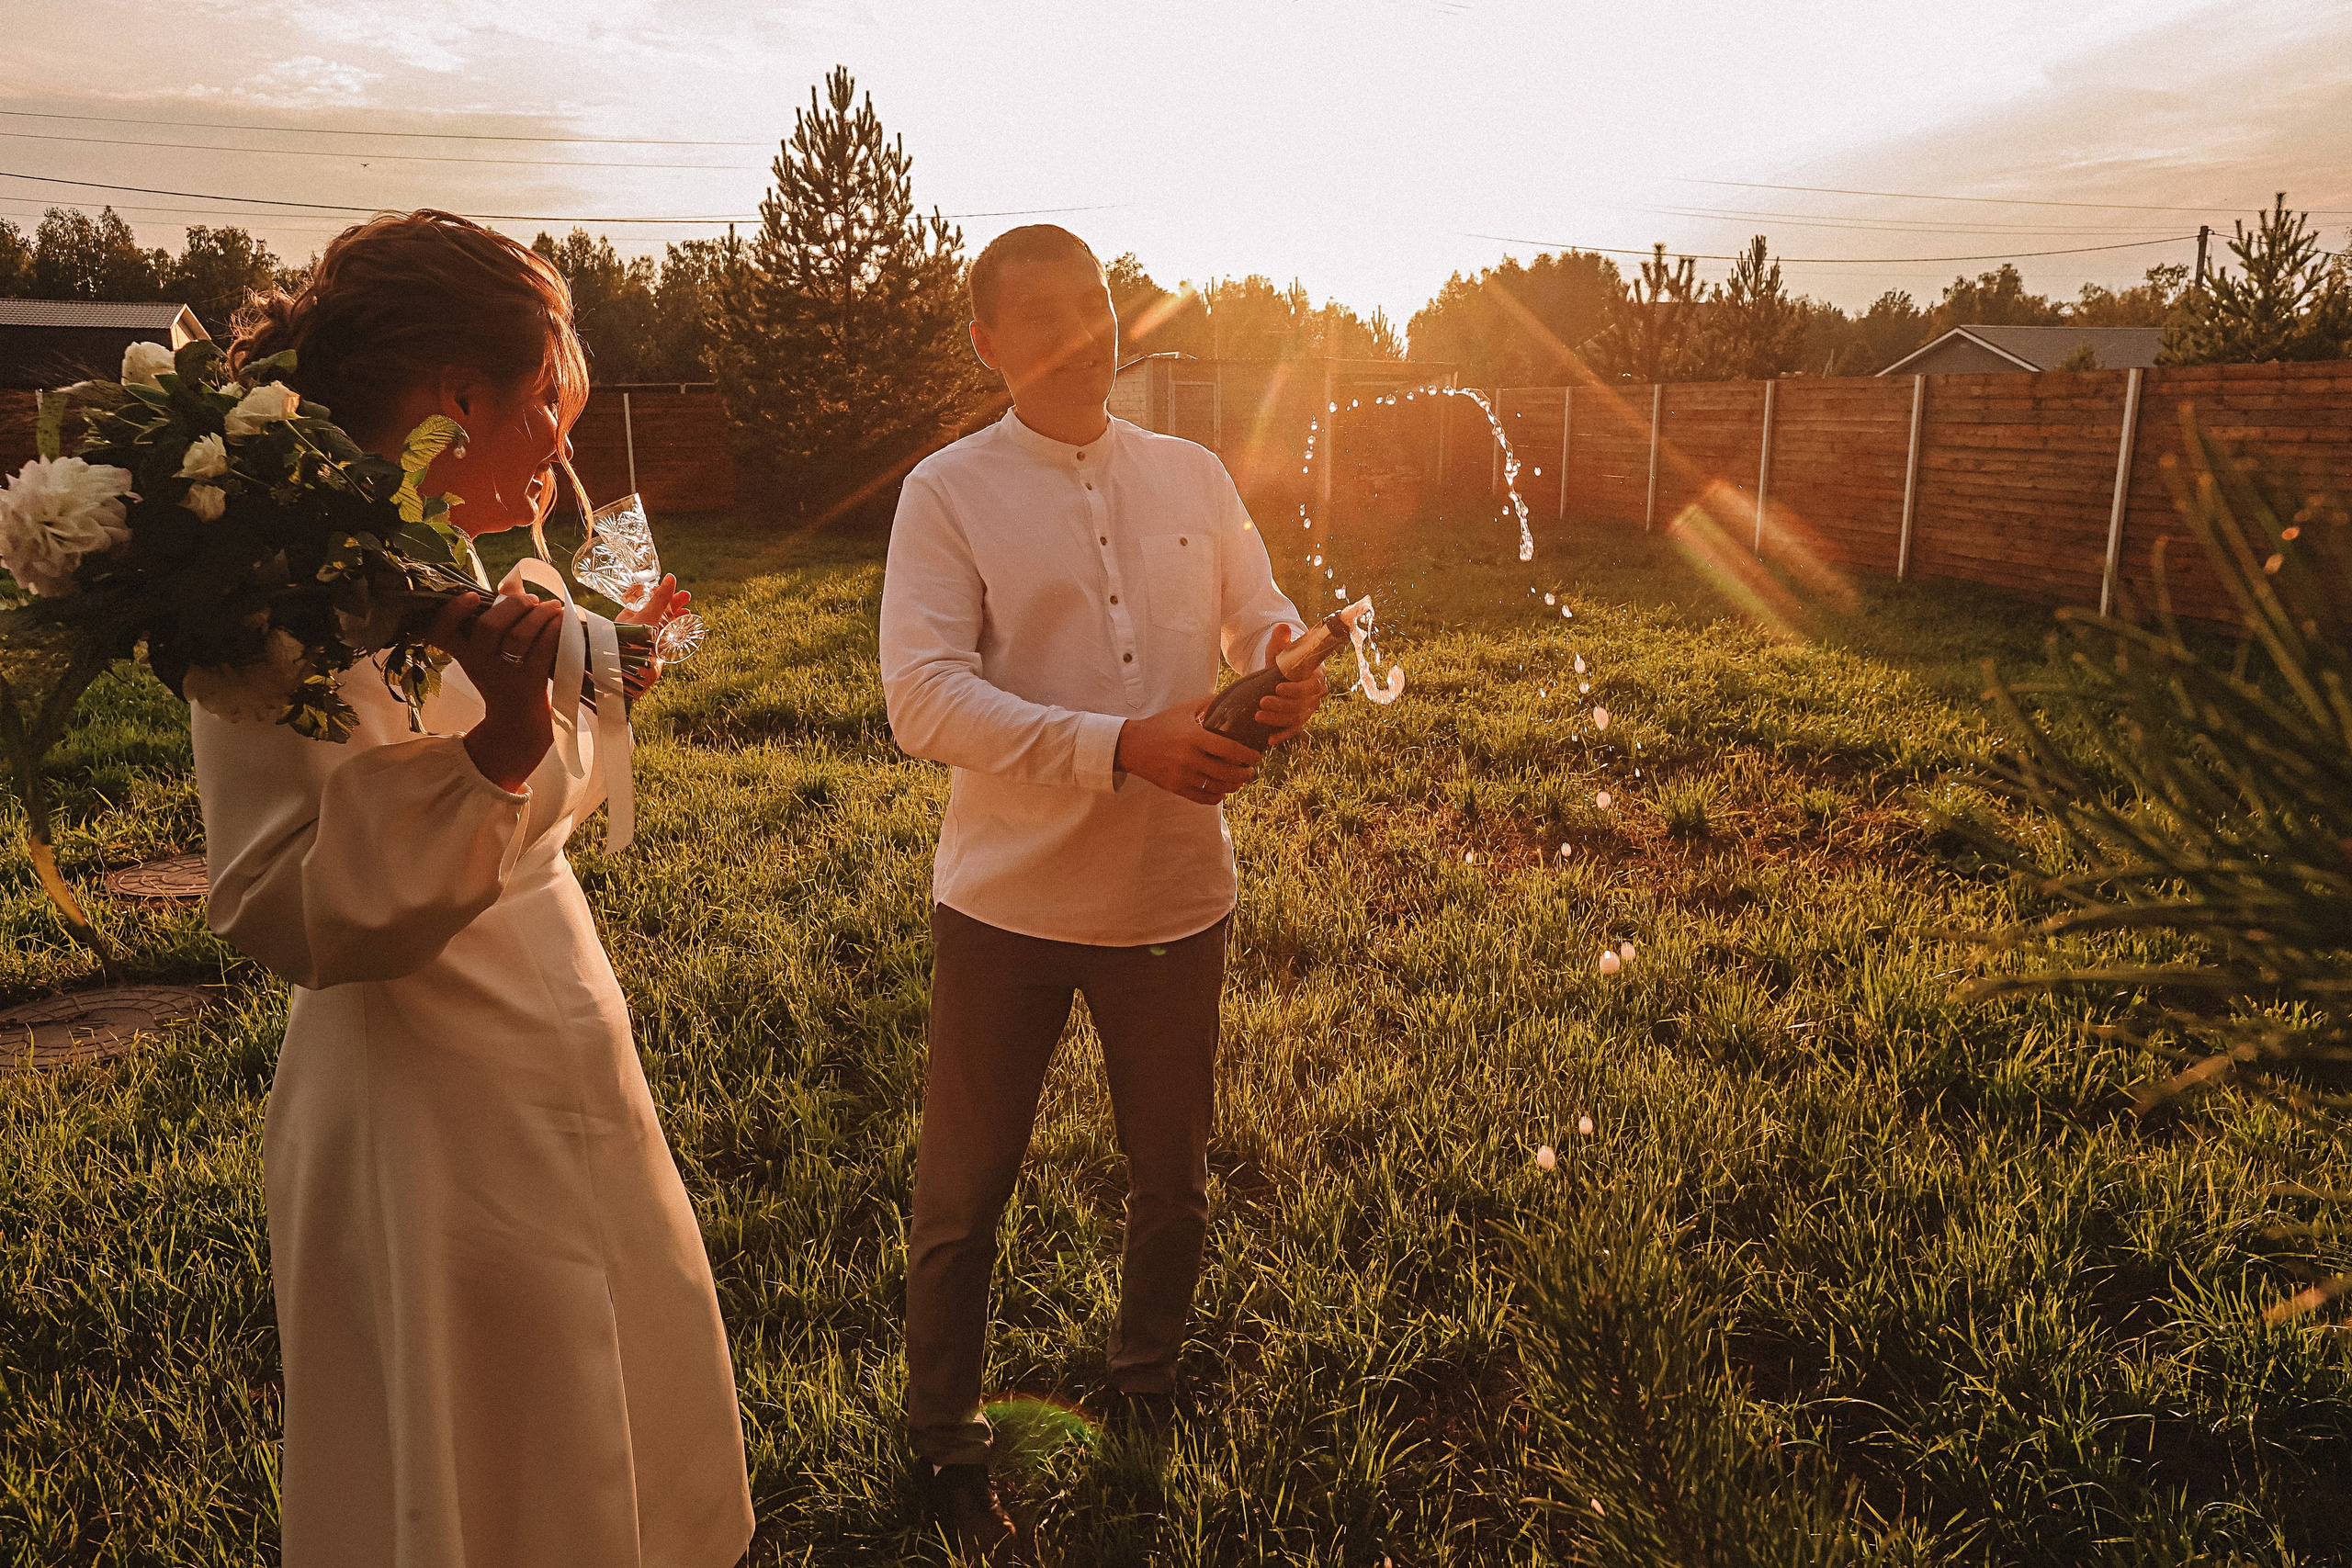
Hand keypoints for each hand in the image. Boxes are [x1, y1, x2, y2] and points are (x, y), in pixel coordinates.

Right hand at [427, 585, 566, 793]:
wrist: (518, 722)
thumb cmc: (504, 676)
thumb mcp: (488, 652)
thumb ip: (494, 620)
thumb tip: (510, 587)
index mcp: (463, 653)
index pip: (440, 631)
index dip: (452, 611)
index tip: (470, 595)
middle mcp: (478, 664)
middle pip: (488, 627)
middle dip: (513, 606)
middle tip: (530, 599)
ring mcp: (503, 675)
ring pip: (518, 637)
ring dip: (539, 615)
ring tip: (553, 607)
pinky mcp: (529, 684)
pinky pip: (542, 651)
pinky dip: (553, 631)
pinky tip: (562, 621)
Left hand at [616, 573, 691, 696]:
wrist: (632, 672)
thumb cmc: (632, 640)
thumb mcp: (648, 615)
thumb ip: (661, 598)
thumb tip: (671, 578)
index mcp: (631, 615)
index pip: (649, 600)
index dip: (663, 593)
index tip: (675, 587)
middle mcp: (639, 626)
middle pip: (659, 611)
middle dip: (674, 604)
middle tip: (687, 597)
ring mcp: (648, 639)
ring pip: (665, 624)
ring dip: (677, 618)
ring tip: (688, 613)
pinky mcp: (657, 652)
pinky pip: (669, 639)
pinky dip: (678, 632)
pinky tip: (687, 628)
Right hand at [1117, 697, 1261, 804]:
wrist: (1132, 745)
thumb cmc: (1161, 725)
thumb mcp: (1183, 710)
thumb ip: (1208, 704)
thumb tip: (1231, 697)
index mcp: (1194, 737)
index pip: (1229, 750)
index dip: (1247, 755)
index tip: (1255, 756)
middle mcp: (1189, 758)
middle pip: (1226, 772)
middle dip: (1244, 773)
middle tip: (1250, 771)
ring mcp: (1182, 775)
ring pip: (1216, 787)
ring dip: (1233, 785)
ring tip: (1239, 780)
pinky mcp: (1175, 787)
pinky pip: (1202, 798)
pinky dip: (1216, 797)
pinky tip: (1222, 791)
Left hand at [1256, 624, 1328, 745]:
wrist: (1277, 675)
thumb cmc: (1281, 661)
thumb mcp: (1279, 650)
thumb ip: (1281, 640)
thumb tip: (1282, 628)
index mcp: (1316, 674)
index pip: (1311, 685)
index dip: (1296, 689)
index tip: (1278, 687)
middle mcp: (1316, 693)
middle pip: (1303, 704)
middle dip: (1282, 705)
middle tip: (1262, 702)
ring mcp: (1308, 708)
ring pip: (1297, 718)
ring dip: (1278, 719)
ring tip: (1258, 716)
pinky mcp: (1299, 720)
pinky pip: (1294, 730)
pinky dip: (1282, 735)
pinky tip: (1269, 740)